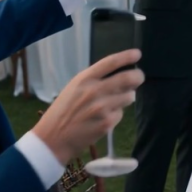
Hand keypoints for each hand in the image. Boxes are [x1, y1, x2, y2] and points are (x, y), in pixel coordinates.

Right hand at [33, 49, 143, 163]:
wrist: (53, 138)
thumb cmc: (64, 110)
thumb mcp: (75, 88)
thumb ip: (95, 80)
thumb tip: (120, 74)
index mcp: (84, 79)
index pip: (110, 62)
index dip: (126, 56)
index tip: (137, 54)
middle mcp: (95, 90)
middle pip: (128, 78)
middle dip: (138, 76)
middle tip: (139, 77)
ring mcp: (102, 107)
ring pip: (129, 96)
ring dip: (127, 97)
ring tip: (116, 101)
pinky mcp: (107, 123)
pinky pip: (121, 114)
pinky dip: (116, 114)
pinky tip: (104, 118)